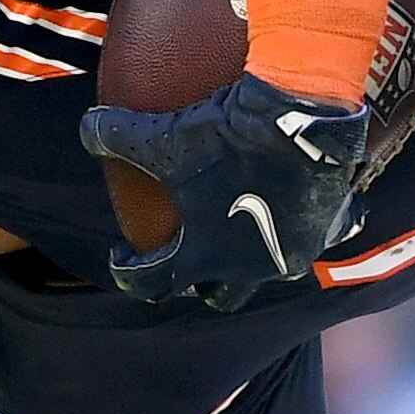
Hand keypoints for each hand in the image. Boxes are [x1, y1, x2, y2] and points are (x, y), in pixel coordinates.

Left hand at [85, 73, 369, 310]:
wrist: (300, 117)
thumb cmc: (227, 136)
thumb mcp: (163, 136)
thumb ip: (118, 137)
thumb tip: (86, 129)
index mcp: (203, 258)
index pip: (154, 283)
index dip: (130, 272)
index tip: (124, 256)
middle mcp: (249, 270)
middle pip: (220, 296)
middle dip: (203, 284)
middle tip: (190, 259)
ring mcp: (293, 255)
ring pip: (269, 271)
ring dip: (252, 258)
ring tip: (242, 230)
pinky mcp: (328, 230)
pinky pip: (314, 238)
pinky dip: (301, 228)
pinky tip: (296, 208)